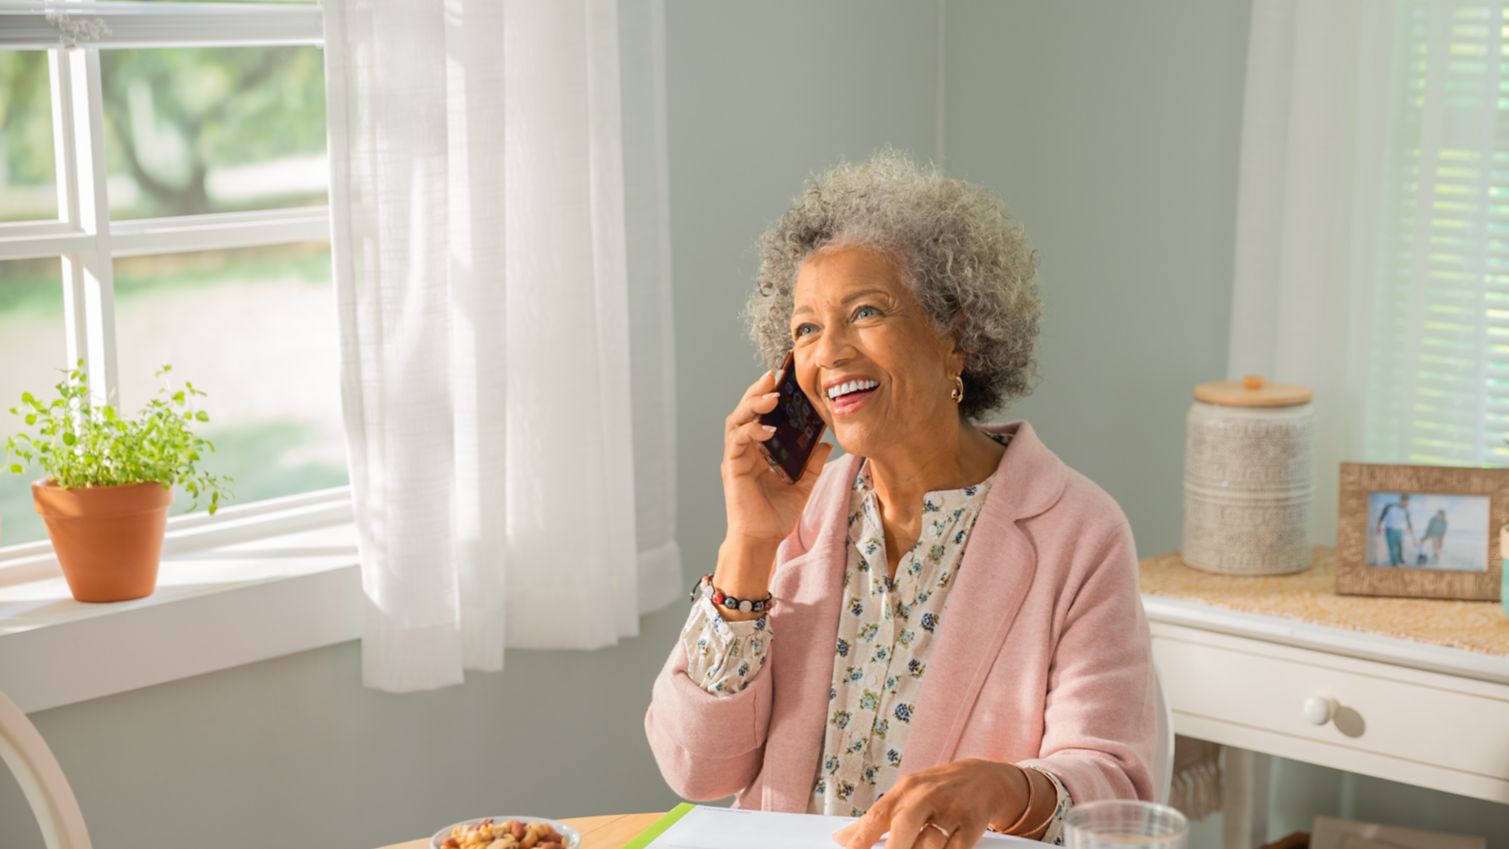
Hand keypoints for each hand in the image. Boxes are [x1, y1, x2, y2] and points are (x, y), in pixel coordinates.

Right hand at [721, 367, 832, 545]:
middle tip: (774, 375)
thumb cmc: (777, 516)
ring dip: (752, 404)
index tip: (783, 378)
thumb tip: (825, 442)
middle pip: (746, 410)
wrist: (763, 541)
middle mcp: (744, 449)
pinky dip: (752, 431)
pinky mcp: (733, 467)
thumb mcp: (804, 485)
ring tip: (771, 395)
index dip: (769, 395)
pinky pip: (738, 441)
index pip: (760, 414)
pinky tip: (768, 429)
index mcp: (758, 450)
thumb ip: (812, 463)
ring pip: (737, 419)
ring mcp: (736, 457)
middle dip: (758, 390)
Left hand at [830, 759, 1029, 848]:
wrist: (984, 779)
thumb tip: (842, 838)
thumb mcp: (906, 795)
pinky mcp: (972, 825)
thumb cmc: (937, 790)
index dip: (860, 839)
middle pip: (904, 826)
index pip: (877, 815)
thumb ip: (876, 817)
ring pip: (930, 843)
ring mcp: (951, 811)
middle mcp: (927, 797)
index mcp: (905, 789)